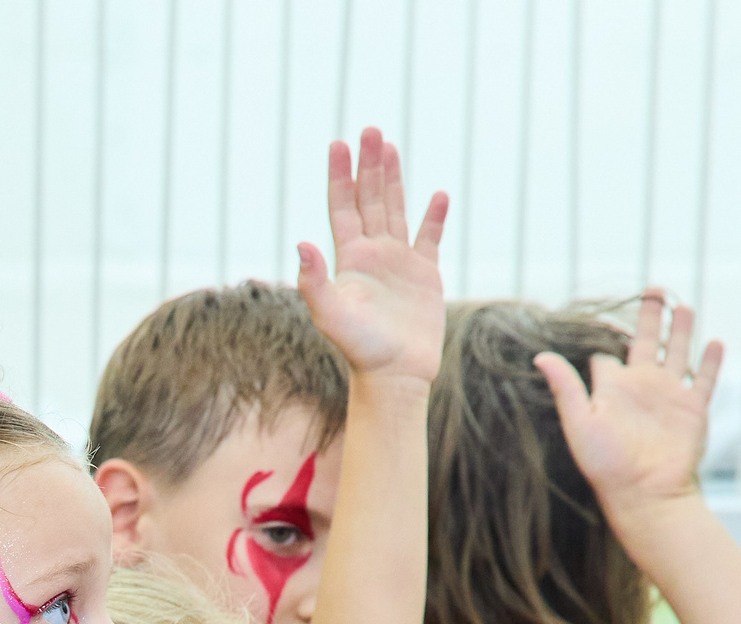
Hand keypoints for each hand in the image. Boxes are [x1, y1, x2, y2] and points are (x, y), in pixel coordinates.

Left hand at [297, 128, 448, 386]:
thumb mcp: (331, 315)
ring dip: (393, 179)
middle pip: (369, 200)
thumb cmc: (361, 350)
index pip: (343, 207)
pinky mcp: (425, 276)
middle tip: (370, 130)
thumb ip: (314, 282)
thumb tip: (302, 243)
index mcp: (349, 259)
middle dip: (369, 165)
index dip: (340, 175)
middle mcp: (372, 255)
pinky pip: (430, 239)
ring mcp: (399, 264)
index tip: (339, 143)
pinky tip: (438, 195)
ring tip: (391, 147)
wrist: (395, 376)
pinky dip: (434, 217)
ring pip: (396, 211)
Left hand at [534, 289, 723, 512]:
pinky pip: (704, 379)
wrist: (646, 493)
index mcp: (612, 388)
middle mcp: (640, 387)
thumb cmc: (606, 463)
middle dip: (650, 316)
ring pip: (677, 353)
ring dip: (681, 329)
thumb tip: (540, 355)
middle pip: (645, 342)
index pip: (606, 353)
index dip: (604, 336)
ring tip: (682, 305)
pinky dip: (712, 361)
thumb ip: (566, 387)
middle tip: (654, 289)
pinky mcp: (692, 408)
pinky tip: (716, 341)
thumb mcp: (580, 422)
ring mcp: (668, 396)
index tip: (600, 316)